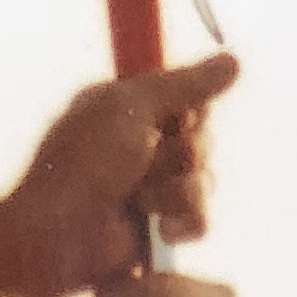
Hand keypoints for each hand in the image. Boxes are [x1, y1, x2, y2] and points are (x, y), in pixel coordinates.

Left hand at [6, 55, 238, 296]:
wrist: (60, 236)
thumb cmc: (84, 163)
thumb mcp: (133, 106)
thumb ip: (186, 85)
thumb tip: (236, 60)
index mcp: (130, 107)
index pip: (190, 98)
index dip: (189, 111)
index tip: (169, 119)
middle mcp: (143, 144)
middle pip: (203, 139)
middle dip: (181, 154)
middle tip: (145, 160)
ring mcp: (153, 189)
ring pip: (205, 180)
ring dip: (176, 190)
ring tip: (140, 200)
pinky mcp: (160, 230)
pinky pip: (200, 220)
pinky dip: (184, 223)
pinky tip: (159, 230)